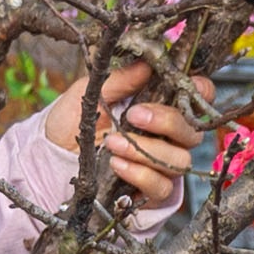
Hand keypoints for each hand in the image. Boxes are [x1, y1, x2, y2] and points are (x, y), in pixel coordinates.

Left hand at [60, 59, 198, 207]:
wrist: (52, 156)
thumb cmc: (74, 121)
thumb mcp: (91, 92)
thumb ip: (120, 78)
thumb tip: (146, 62)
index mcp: (162, 105)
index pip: (200, 97)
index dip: (201, 91)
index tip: (181, 84)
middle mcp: (169, 136)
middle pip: (193, 132)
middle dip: (166, 121)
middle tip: (133, 116)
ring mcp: (164, 164)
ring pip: (180, 160)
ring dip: (146, 151)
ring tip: (113, 144)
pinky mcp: (153, 191)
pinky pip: (162, 186)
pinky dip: (140, 174)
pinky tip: (116, 165)